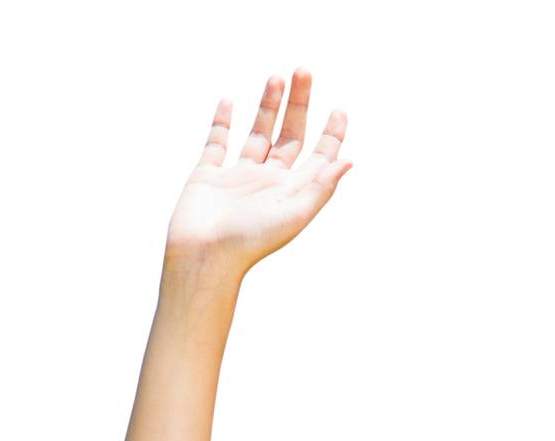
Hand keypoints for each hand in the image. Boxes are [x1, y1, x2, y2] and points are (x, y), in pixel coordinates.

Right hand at [165, 68, 352, 276]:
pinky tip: (230, 101)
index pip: (318, 158)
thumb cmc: (252, 239)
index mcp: (292, 192)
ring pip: (258, 134)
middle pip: (289, 136)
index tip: (339, 110)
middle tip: (304, 71)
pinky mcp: (208, 175)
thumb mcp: (295, 212)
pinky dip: (223, 122)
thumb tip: (349, 161)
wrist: (205, 254)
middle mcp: (268, 182)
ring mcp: (238, 177)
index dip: (331, 135)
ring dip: (268, 106)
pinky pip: (217, 143)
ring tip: (277, 77)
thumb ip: (321, 186)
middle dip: (298, 105)